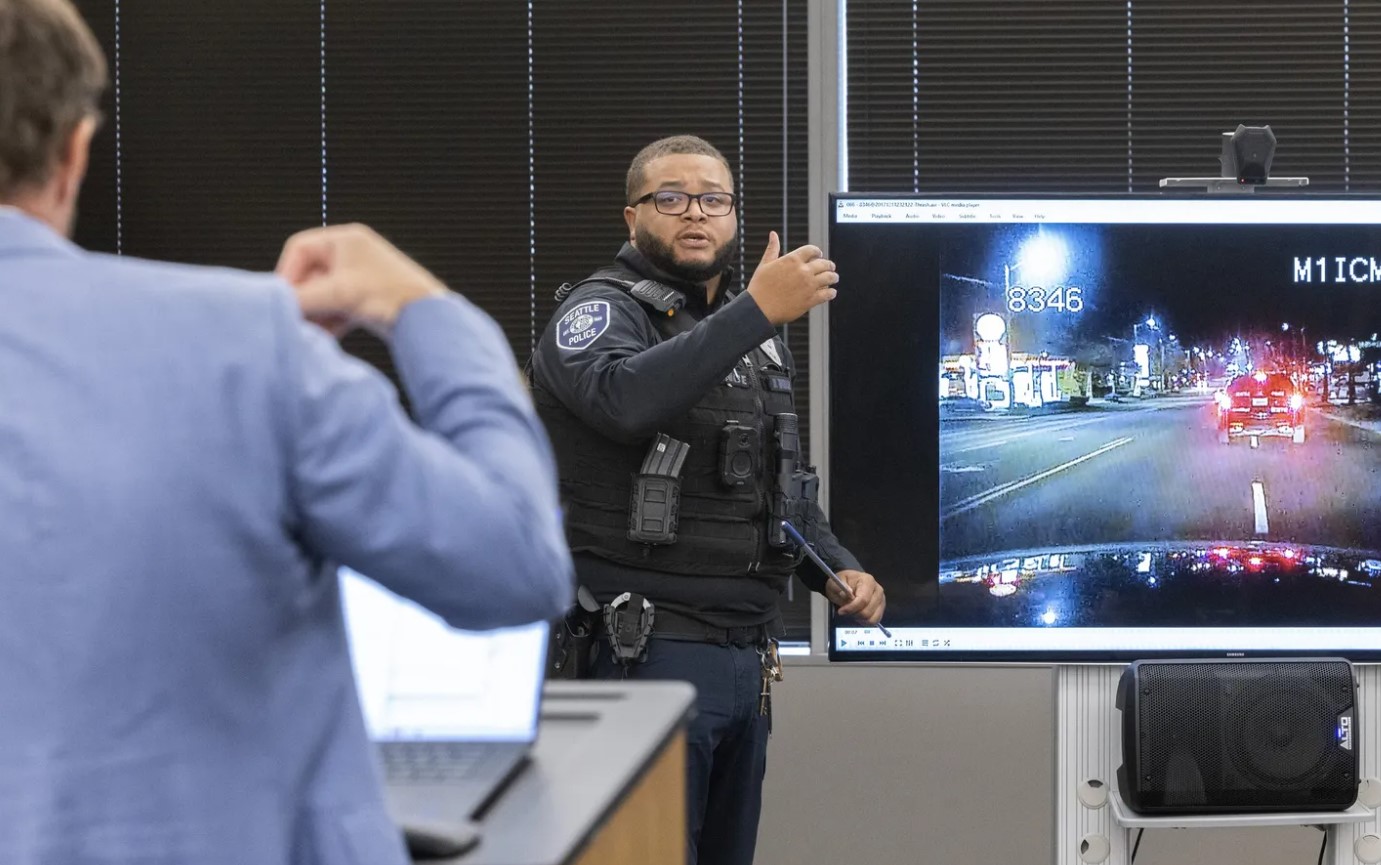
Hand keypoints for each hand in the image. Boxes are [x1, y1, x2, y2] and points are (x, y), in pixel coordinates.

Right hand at [276, 223, 446, 336]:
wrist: (430, 320)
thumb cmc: (390, 296)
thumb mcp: (339, 294)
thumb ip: (303, 297)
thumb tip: (275, 304)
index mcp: (345, 239)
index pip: (299, 249)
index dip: (287, 273)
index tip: (283, 299)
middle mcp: (352, 254)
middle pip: (310, 274)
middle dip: (303, 299)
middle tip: (294, 320)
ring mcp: (360, 277)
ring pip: (324, 294)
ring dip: (314, 313)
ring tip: (308, 332)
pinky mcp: (367, 299)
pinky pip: (338, 308)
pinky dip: (329, 321)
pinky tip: (324, 338)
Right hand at [745, 230, 839, 325]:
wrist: (758, 309)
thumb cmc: (759, 287)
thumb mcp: (765, 264)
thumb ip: (772, 248)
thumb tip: (773, 234)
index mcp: (792, 260)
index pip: (812, 250)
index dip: (817, 252)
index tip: (819, 255)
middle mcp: (803, 271)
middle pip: (824, 264)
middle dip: (829, 265)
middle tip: (831, 267)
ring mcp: (808, 285)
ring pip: (829, 278)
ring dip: (833, 277)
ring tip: (834, 278)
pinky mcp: (810, 300)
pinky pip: (827, 294)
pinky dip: (831, 293)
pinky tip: (832, 293)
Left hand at [824, 569, 885, 625]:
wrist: (847, 585)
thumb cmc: (842, 584)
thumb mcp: (835, 583)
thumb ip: (839, 588)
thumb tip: (847, 593)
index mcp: (868, 581)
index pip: (863, 600)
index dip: (851, 608)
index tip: (841, 611)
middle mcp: (878, 590)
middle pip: (867, 611)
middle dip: (854, 613)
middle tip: (845, 610)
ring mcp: (881, 600)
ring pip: (871, 618)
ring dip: (859, 618)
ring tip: (852, 611)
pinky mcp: (881, 608)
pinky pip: (874, 621)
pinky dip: (864, 621)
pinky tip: (857, 615)